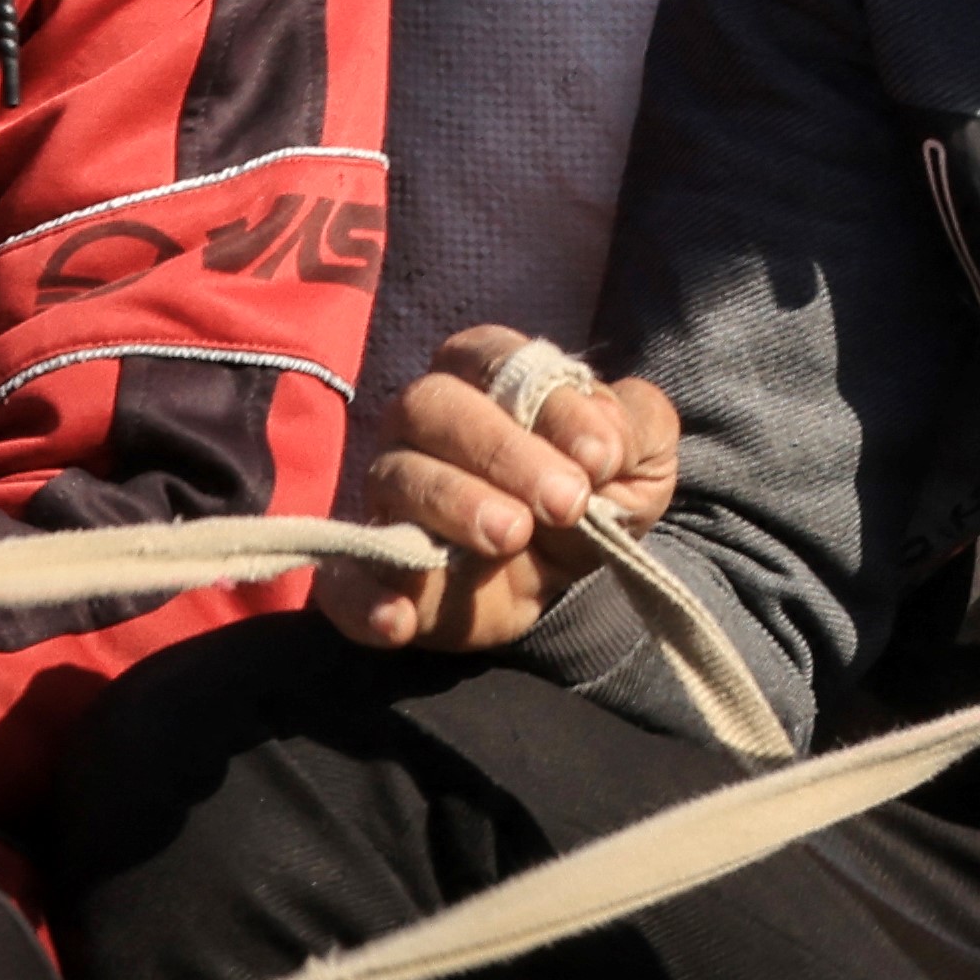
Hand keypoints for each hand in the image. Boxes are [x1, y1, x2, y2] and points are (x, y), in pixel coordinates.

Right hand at [324, 323, 685, 657]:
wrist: (574, 571)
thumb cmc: (598, 488)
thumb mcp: (640, 452)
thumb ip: (634, 426)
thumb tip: (603, 441)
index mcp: (487, 375)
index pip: (494, 361)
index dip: (548, 404)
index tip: (602, 457)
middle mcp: (423, 422)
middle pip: (429, 406)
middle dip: (501, 452)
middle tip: (566, 503)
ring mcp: (390, 493)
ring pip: (394, 478)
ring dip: (454, 505)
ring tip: (513, 538)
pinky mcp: (370, 568)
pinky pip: (339, 574)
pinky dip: (360, 595)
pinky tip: (397, 618)